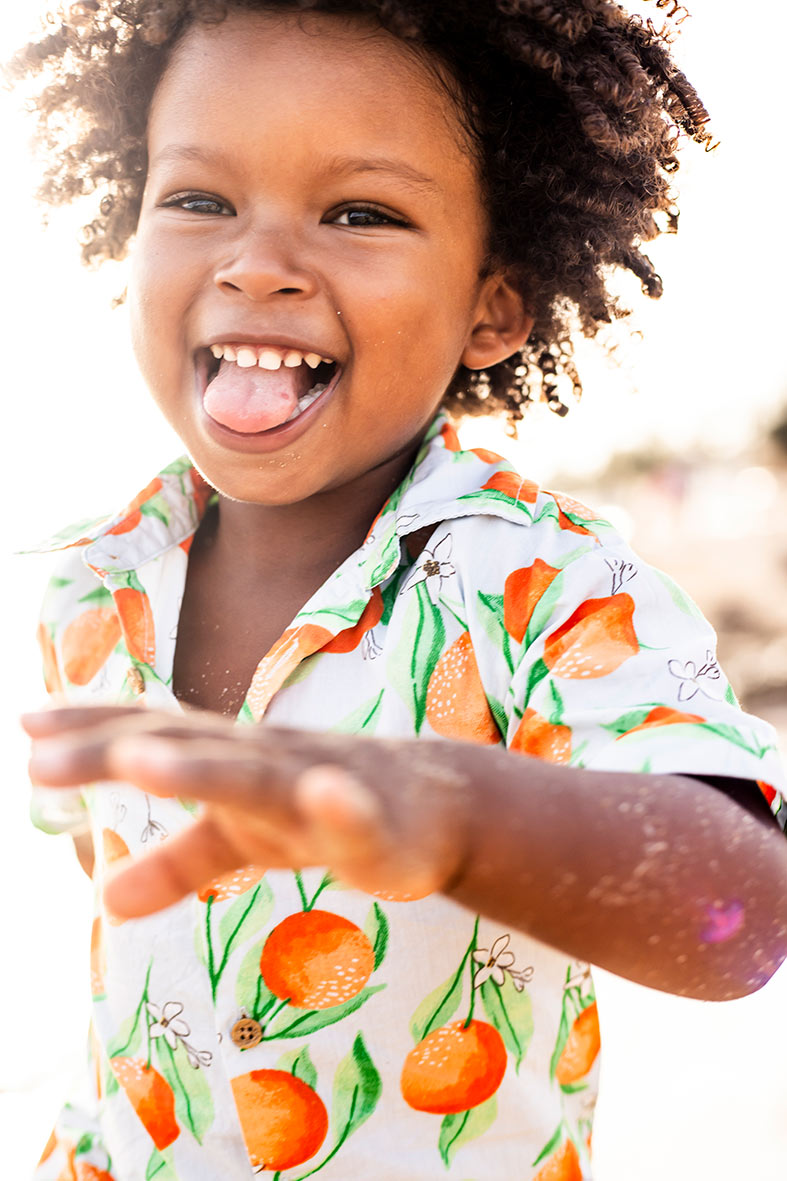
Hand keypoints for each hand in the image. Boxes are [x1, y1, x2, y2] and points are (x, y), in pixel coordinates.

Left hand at [23, 706, 470, 916]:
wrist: (436, 804)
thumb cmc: (327, 809)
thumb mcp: (245, 840)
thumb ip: (178, 863)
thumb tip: (105, 902)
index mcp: (234, 758)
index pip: (156, 733)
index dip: (93, 728)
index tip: (25, 723)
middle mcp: (267, 758)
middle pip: (186, 748)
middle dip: (115, 749)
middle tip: (38, 759)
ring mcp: (321, 783)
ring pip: (256, 773)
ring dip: (201, 765)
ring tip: (140, 761)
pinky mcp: (374, 821)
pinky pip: (356, 814)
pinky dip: (341, 804)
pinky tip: (327, 796)